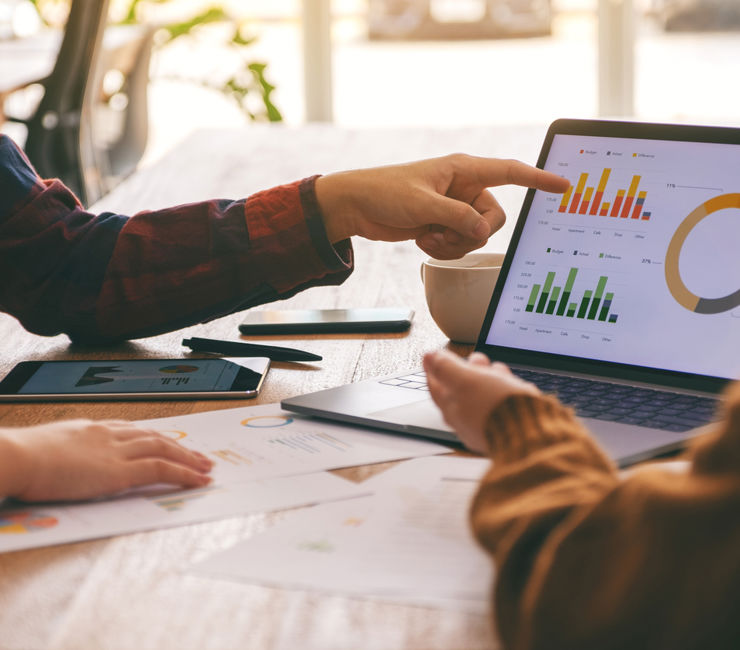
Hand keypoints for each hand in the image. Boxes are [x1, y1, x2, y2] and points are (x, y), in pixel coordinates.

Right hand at [0, 420, 212, 501]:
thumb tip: (59, 462)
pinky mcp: (119, 471)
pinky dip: (184, 473)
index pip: (132, 429)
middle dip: (180, 446)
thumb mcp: (45, 449)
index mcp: (91, 429)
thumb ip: (61, 453)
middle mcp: (108, 435)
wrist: (16, 457)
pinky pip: (161, 469)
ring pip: (164, 448)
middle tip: (199, 456)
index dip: (154, 436)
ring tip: (206, 468)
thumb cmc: (20, 457)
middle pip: (154, 436)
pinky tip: (197, 480)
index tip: (168, 442)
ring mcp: (116, 451)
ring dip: (189, 458)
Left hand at [315, 154, 569, 258]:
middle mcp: (463, 188)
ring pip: (476, 235)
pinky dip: (443, 248)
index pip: (510, 172)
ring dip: (453, 243)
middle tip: (444, 231)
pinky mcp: (443, 225)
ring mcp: (454, 209)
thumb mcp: (422, 204)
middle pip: (493, 218)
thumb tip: (483, 232)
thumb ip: (457, 218)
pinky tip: (421, 240)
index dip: (538, 179)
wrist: (357, 206)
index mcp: (463, 170)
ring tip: (426, 234)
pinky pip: (459, 245)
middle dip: (471, 232)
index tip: (563, 185)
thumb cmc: (385, 192)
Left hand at [423, 350, 538, 453]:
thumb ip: (446, 368)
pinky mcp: (504, 426)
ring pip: (482, 395)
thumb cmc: (495, 408)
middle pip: (460, 390)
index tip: (432, 356)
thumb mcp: (466, 380)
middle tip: (475, 359)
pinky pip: (499, 403)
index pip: (435, 385)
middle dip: (468, 370)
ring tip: (496, 368)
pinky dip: (502, 390)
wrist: (530, 433)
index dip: (434, 367)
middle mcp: (465, 420)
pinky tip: (510, 383)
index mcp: (450, 408)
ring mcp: (484, 424)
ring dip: (488, 377)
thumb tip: (429, 357)